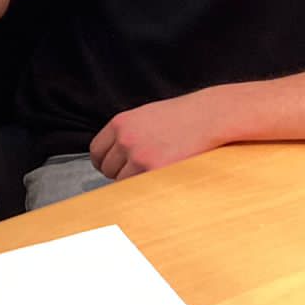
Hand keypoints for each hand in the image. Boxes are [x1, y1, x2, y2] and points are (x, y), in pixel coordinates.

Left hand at [89, 97, 210, 179]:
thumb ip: (127, 133)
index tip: (112, 167)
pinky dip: (146, 187)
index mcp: (120, 123)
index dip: (104, 162)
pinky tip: (159, 177)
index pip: (96, 151)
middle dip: (120, 172)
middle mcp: (125, 139)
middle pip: (107, 169)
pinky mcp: (154, 170)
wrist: (208, 116)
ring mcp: (138, 155)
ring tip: (153, 172)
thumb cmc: (181, 117)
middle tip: (138, 170)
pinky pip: (138, 187)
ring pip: (121, 181)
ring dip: (133, 181)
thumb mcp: (145, 117)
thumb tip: (113, 157)